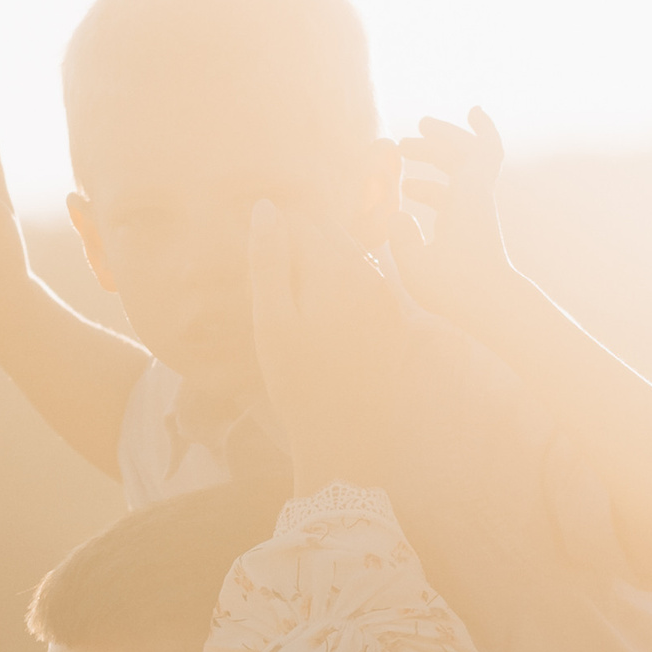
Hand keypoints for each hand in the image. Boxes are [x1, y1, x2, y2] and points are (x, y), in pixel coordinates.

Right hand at [246, 202, 409, 500]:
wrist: (350, 443)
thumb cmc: (302, 388)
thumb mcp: (273, 325)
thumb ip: (269, 262)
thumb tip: (266, 207)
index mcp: (337, 267)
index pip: (300, 220)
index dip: (273, 234)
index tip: (256, 265)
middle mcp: (370, 272)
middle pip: (328, 235)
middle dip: (299, 249)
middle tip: (275, 294)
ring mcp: (387, 296)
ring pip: (346, 259)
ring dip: (318, 271)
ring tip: (296, 313)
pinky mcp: (394, 320)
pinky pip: (363, 287)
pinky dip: (339, 295)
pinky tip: (323, 330)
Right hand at [392, 109, 521, 343]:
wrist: (494, 310)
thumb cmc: (458, 290)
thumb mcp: (418, 265)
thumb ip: (400, 235)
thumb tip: (394, 214)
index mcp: (468, 198)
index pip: (483, 151)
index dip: (479, 127)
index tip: (471, 108)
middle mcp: (475, 201)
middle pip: (462, 156)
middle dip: (436, 141)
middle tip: (405, 140)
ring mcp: (474, 216)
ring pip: (456, 176)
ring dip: (431, 164)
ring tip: (401, 161)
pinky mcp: (470, 232)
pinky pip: (452, 197)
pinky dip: (433, 189)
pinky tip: (409, 197)